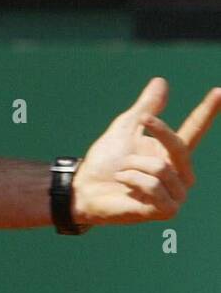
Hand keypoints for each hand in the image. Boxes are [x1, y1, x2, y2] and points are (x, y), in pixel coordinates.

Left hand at [72, 78, 220, 224]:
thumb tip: (162, 81)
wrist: (85, 187)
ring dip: (132, 165)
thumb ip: (146, 107)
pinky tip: (124, 185)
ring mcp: (176, 195)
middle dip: (158, 132)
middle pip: (179, 146)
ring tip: (122, 173)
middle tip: (142, 123)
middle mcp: (181, 175)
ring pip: (161, 167)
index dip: (208, 111)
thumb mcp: (125, 128)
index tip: (220, 91)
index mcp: (173, 154)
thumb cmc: (106, 160)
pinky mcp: (167, 211)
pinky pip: (151, 185)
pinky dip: (131, 180)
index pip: (196, 129)